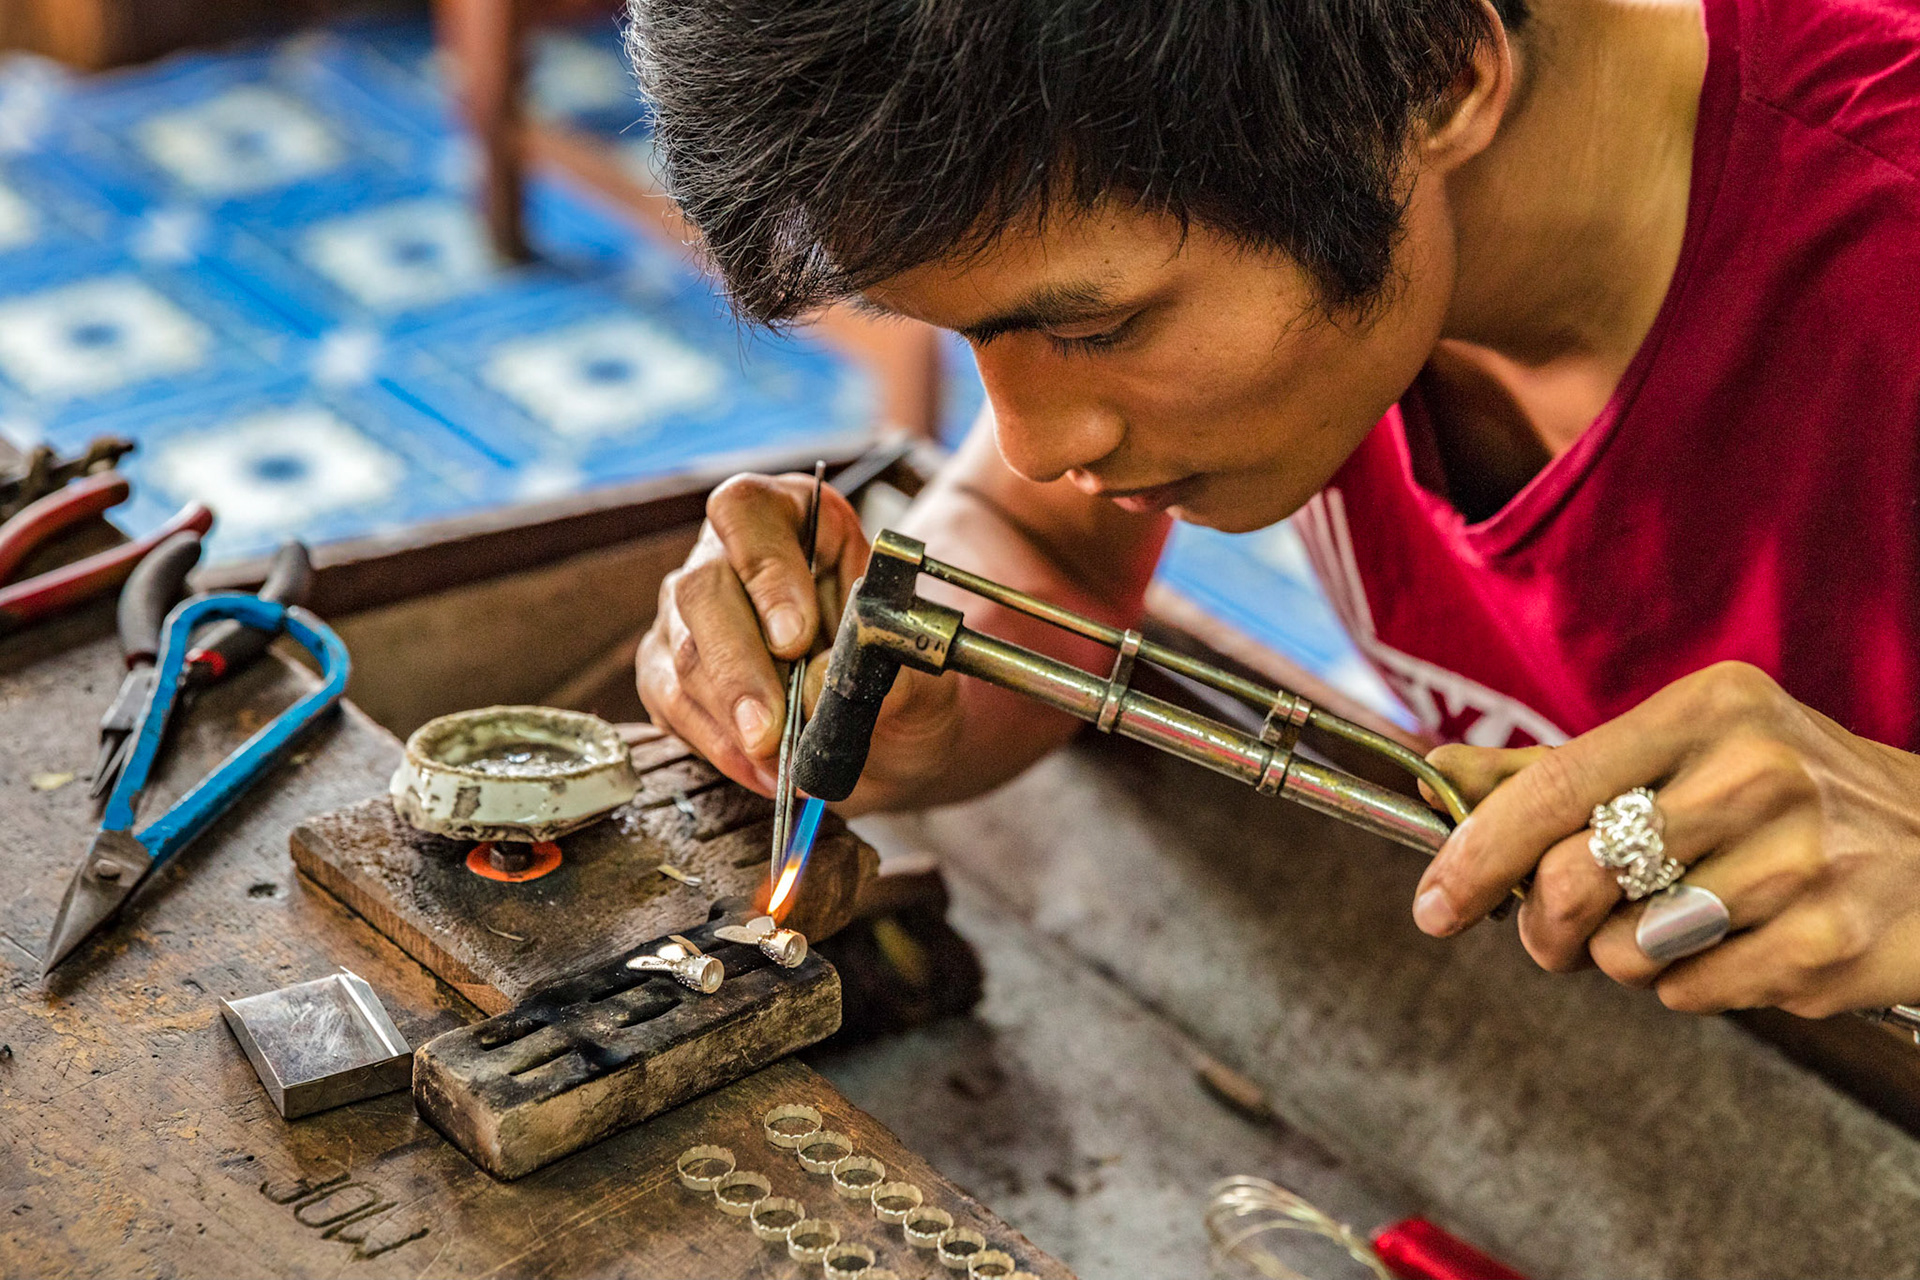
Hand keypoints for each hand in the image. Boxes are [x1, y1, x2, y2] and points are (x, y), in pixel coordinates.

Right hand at [636, 473, 959, 807]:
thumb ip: (876, 661)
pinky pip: (669, 704)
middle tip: (771, 728)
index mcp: (794, 517)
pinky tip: (759, 767)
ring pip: (680, 653)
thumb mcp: (916, 662)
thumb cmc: (899, 677)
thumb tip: (814, 682)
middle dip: (739, 668)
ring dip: (730, 717)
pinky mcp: (668, 670)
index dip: (766, 571)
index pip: (748, 512)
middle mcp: (727, 555)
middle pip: (702, 589)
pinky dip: (716, 745)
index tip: (795, 637)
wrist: (889, 729)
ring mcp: (689, 613)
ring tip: (780, 761)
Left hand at [1412, 661, 1919, 1018]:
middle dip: (1541, 926)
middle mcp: (1758, 774)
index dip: (1476, 854)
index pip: (1553, 787)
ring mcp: (1804, 861)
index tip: (1431, 905)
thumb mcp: (1687, 751)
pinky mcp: (1835, 946)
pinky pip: (1694, 994)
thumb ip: (1560, 768)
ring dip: (1628, 957)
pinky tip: (1744, 945)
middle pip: (1574, 879)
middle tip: (1552, 936)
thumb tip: (1441, 773)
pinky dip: (1693, 986)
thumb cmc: (1789, 794)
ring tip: (1684, 922)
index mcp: (1709, 709)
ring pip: (1627, 951)